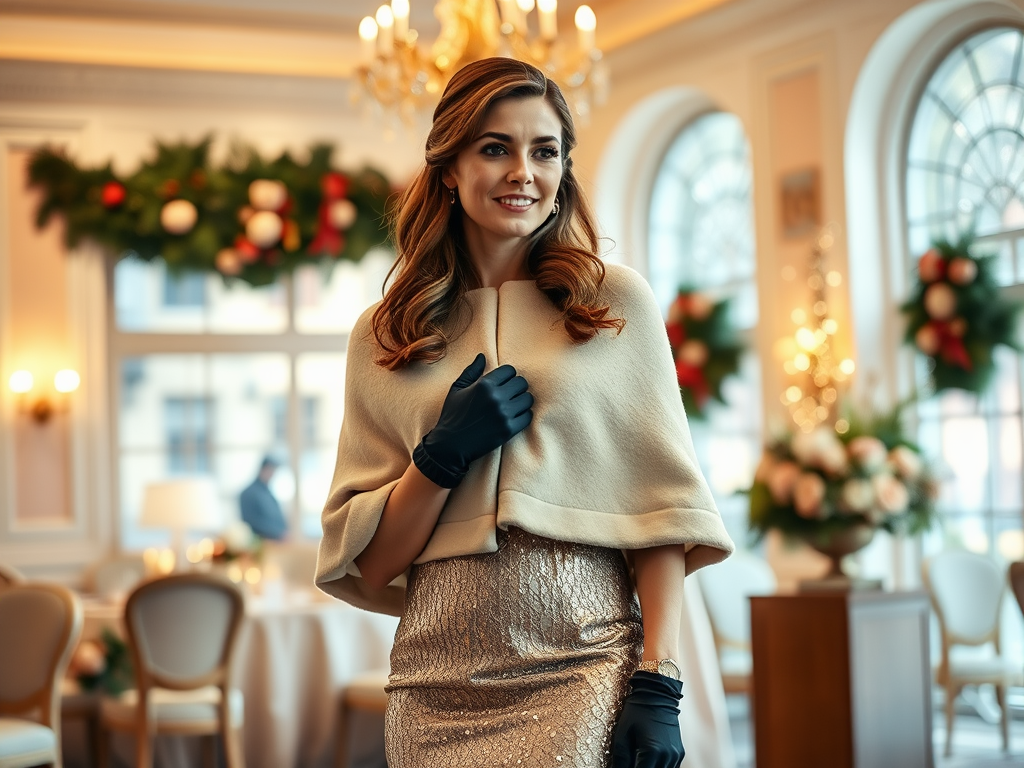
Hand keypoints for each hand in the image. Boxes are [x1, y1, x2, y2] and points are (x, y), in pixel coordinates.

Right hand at [413, 353, 532, 487]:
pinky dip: (524, 416)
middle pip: (522, 383)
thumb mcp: (457, 389)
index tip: (504, 384)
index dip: (508, 376)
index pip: (510, 370)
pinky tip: (515, 418)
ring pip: (528, 399)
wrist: (450, 446)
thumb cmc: (453, 416)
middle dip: (517, 388)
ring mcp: (503, 414)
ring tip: (514, 406)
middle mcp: (496, 397)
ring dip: (522, 401)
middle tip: (510, 395)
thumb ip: (471, 371)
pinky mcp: (509, 430)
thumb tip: (482, 356)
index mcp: (484, 385)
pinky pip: (528, 416)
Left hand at [610, 671, 684, 767]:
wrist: (657, 693)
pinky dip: (657, 766)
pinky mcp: (679, 753)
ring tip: (638, 759)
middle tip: (630, 762)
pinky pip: (669, 767)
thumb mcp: (622, 734)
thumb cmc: (637, 711)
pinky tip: (647, 760)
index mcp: (652, 752)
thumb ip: (621, 759)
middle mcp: (667, 756)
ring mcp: (675, 755)